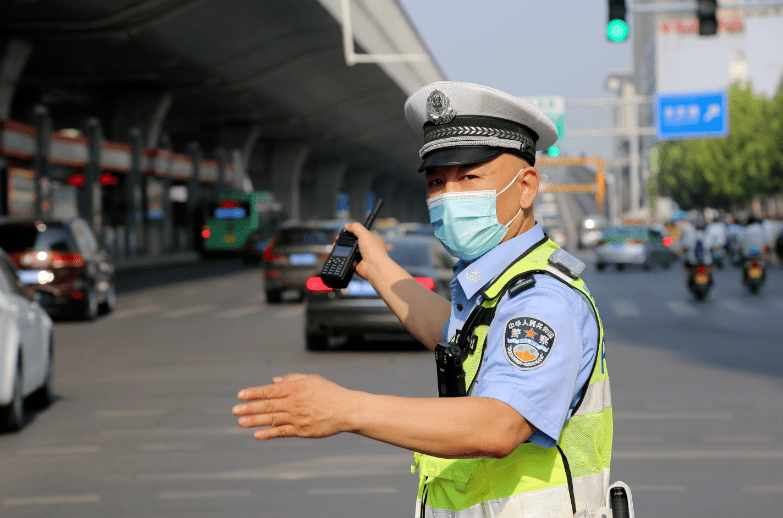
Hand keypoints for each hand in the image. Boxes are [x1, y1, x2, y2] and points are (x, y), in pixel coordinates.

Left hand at [233, 373, 355, 439]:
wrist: (346, 410)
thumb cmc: (329, 392)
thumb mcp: (312, 379)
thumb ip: (292, 379)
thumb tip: (274, 381)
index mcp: (295, 388)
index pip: (269, 390)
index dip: (254, 393)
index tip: (240, 395)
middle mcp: (294, 403)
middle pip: (267, 405)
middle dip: (249, 408)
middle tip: (234, 410)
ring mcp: (297, 418)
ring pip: (271, 419)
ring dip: (254, 421)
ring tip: (240, 422)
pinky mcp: (302, 430)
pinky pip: (282, 432)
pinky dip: (268, 434)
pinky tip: (257, 434)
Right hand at [344, 222, 388, 279]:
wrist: (374, 267)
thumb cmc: (374, 251)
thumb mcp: (364, 233)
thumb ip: (355, 227)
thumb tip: (347, 225)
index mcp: (373, 239)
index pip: (361, 233)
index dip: (353, 231)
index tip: (346, 231)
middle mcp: (369, 248)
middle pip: (354, 242)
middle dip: (346, 241)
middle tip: (339, 240)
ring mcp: (363, 256)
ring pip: (350, 251)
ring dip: (346, 250)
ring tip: (341, 247)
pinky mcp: (358, 264)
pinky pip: (349, 260)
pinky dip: (347, 258)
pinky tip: (347, 256)